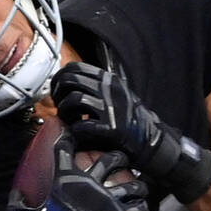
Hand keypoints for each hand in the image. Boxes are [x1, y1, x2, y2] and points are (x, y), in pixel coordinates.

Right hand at [9, 130, 148, 210]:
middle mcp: (88, 185)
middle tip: (118, 159)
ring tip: (136, 185)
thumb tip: (16, 192)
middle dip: (117, 155)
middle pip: (111, 158)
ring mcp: (107, 201)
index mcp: (64, 181)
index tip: (70, 134)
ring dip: (135, 183)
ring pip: (131, 182)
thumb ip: (18, 203)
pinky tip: (137, 208)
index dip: (67, 137)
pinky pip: (138, 206)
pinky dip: (139, 206)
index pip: (65, 149)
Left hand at [51, 62, 210, 202]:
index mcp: (109, 80)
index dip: (60, 78)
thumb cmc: (132, 121)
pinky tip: (81, 133)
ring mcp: (110, 108)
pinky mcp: (110, 128)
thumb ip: (98, 86)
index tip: (59, 90)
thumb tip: (70, 81)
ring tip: (71, 120)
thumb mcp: (117, 95)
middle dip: (59, 94)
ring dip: (65, 112)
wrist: (151, 142)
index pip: (74, 68)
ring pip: (73, 100)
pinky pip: (82, 126)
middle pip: (70, 80)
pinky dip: (76, 130)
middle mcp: (110, 90)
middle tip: (61, 106)